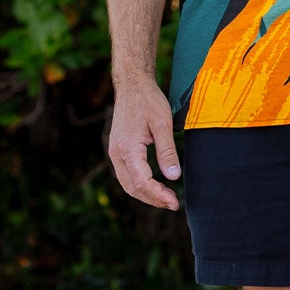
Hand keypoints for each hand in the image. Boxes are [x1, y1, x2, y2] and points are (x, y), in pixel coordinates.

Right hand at [108, 75, 181, 208]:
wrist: (132, 85)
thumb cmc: (148, 101)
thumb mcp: (163, 123)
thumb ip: (167, 151)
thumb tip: (173, 177)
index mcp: (127, 148)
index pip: (142, 181)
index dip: (159, 195)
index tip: (175, 202)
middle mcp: (116, 153)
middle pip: (132, 188)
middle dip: (153, 199)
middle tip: (173, 204)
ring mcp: (114, 152)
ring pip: (127, 184)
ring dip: (146, 194)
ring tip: (166, 198)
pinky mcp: (117, 150)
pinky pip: (126, 175)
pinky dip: (139, 185)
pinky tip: (155, 186)